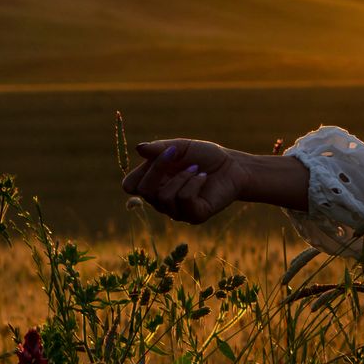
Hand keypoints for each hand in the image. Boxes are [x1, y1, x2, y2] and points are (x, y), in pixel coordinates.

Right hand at [121, 138, 246, 224]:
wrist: (233, 166)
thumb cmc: (205, 156)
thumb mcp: (181, 147)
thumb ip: (160, 148)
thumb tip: (139, 148)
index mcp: (154, 183)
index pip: (130, 186)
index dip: (139, 171)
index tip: (160, 153)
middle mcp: (161, 200)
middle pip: (143, 191)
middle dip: (158, 168)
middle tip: (175, 153)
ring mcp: (177, 211)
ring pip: (164, 197)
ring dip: (182, 176)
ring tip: (196, 169)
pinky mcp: (194, 216)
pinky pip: (184, 199)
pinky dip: (194, 183)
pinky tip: (203, 178)